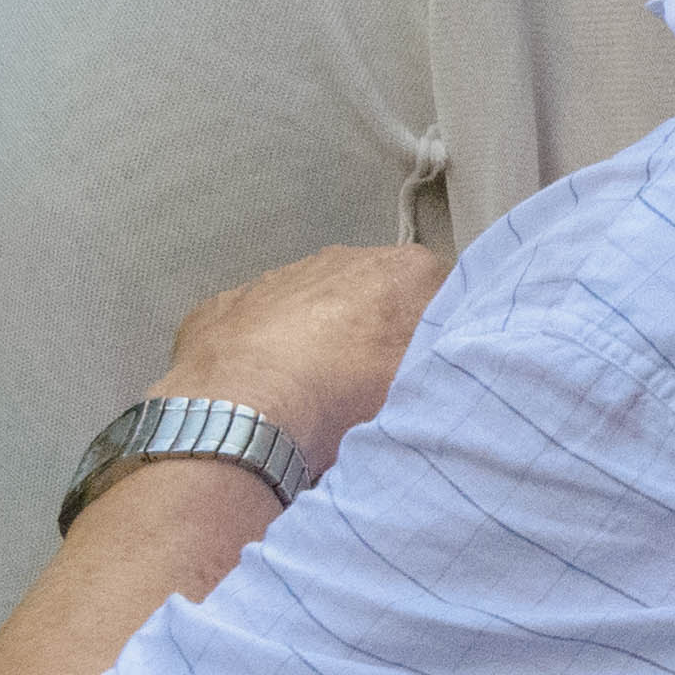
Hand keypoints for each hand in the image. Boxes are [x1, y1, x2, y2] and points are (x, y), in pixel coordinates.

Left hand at [154, 244, 446, 467]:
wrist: (239, 417)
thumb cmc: (341, 397)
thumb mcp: (422, 383)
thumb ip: (444, 354)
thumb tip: (449, 351)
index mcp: (402, 269)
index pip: (438, 291)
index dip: (433, 331)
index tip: (422, 368)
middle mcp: (343, 258)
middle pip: (373, 294)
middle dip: (373, 329)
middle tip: (367, 386)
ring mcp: (278, 277)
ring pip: (312, 305)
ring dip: (315, 338)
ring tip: (310, 394)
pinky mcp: (225, 304)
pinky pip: (256, 324)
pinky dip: (261, 350)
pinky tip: (259, 391)